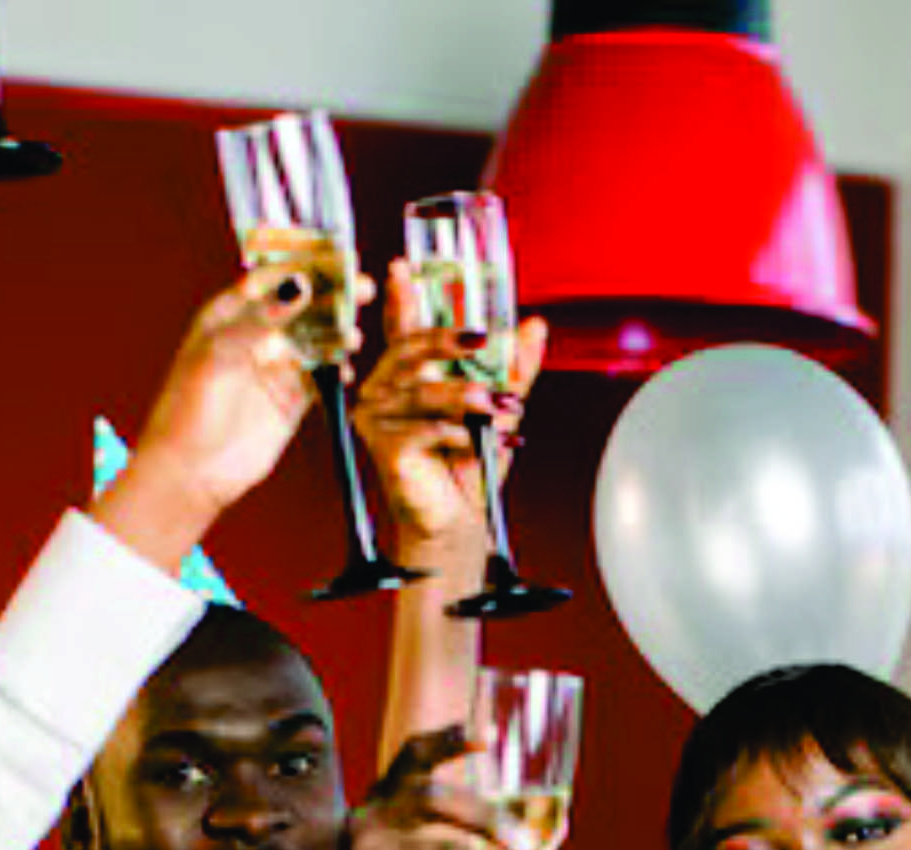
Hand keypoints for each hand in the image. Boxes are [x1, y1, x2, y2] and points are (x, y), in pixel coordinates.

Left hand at [111, 267, 357, 545]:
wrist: (192, 470)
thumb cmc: (189, 408)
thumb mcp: (221, 353)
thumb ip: (262, 319)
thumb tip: (300, 286)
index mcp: (229, 315)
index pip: (272, 279)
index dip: (304, 267)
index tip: (335, 260)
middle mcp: (256, 336)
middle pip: (302, 306)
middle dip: (332, 296)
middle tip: (361, 288)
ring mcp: (275, 367)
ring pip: (316, 339)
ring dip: (338, 333)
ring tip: (354, 335)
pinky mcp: (292, 398)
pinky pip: (323, 375)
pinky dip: (338, 369)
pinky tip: (347, 369)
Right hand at [354, 259, 545, 557]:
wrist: (457, 521)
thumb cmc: (468, 466)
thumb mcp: (500, 409)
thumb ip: (514, 369)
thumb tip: (534, 326)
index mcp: (406, 375)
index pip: (403, 327)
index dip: (402, 297)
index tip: (404, 267)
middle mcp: (383, 390)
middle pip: (409, 349)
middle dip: (447, 339)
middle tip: (483, 339)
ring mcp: (377, 418)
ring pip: (423, 391)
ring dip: (468, 398)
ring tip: (502, 410)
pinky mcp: (383, 448)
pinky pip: (425, 429)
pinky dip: (462, 436)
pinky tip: (485, 445)